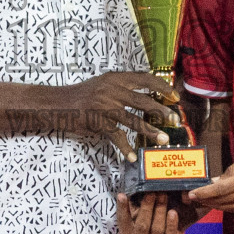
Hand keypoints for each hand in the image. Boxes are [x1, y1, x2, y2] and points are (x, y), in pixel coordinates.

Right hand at [61, 72, 180, 159]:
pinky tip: (133, 156)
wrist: (58, 103)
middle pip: (143, 100)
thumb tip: (147, 94)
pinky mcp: (97, 120)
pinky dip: (125, 147)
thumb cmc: (82, 95)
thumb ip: (122, 87)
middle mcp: (112, 89)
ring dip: (150, 130)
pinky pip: (116, 135)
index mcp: (116, 78)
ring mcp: (104, 105)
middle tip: (175, 120)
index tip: (175, 97)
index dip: (162, 87)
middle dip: (162, 111)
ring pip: (133, 119)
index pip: (146, 78)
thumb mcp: (103, 84)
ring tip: (164, 139)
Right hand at [115, 193, 185, 233]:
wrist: (173, 226)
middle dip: (146, 208)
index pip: (123, 221)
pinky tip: (173, 212)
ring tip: (163, 195)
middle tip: (151, 193)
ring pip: (157, 229)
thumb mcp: (142, 209)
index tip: (122, 195)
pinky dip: (171, 223)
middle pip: (142, 226)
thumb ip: (135, 201)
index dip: (122, 208)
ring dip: (160, 210)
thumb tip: (129, 190)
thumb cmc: (152, 214)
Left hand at [186, 143, 233, 211]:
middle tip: (189, 198)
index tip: (191, 194)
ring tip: (199, 200)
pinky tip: (217, 201)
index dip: (205, 193)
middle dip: (204, 201)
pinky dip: (225, 205)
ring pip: (229, 207)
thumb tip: (218, 179)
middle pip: (223, 201)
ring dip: (213, 205)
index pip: (222, 189)